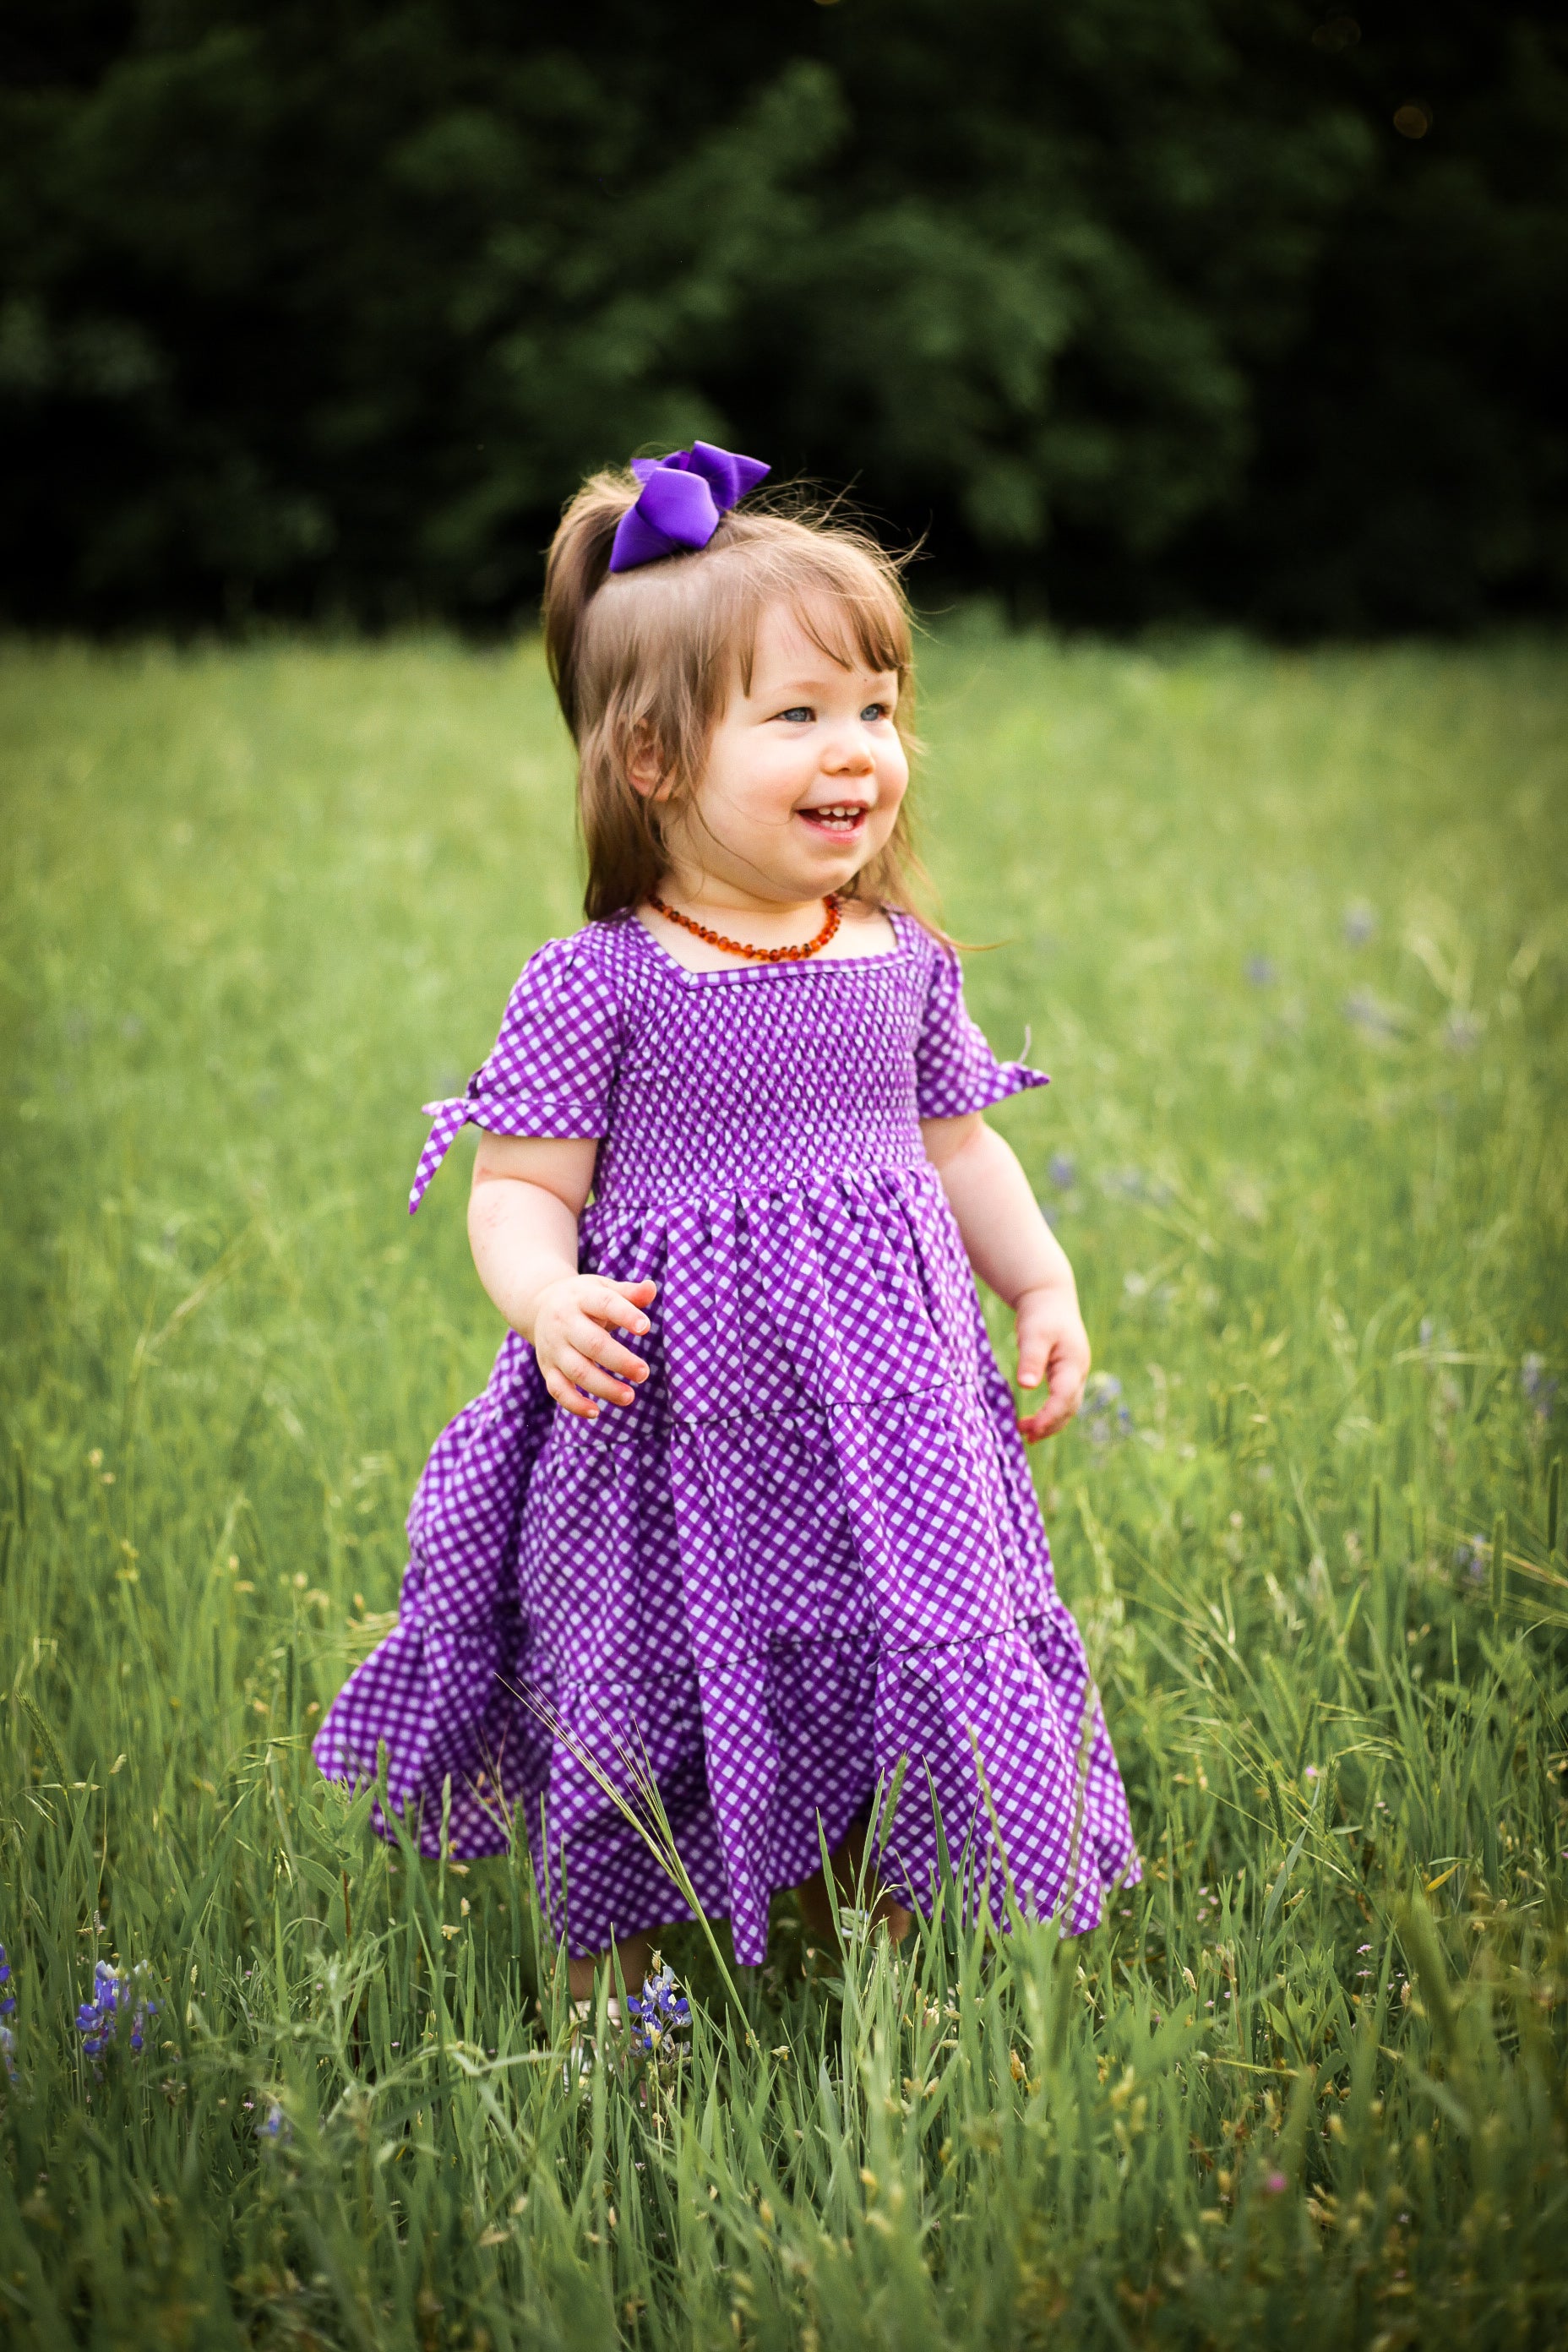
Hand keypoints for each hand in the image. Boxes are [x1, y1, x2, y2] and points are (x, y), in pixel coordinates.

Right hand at [531, 1276, 656, 1418]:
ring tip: (630, 1396)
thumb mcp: (603, 1288)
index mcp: (582, 1298)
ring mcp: (554, 1348)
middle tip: (644, 1373)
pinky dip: (574, 1404)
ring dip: (603, 1386)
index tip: (645, 1327)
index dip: (625, 1315)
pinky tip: (597, 1412)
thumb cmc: (584, 1298)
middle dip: (619, 1360)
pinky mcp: (548, 1368)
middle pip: (592, 1343)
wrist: (539, 1304)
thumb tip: (651, 1288)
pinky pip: (557, 1390)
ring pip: (577, 1371)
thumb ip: (629, 1292)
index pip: (605, 1304)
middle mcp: (564, 1323)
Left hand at [1014, 1283, 1090, 1442]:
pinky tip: (1034, 1421)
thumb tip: (1026, 1386)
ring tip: (1028, 1435)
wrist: (1049, 1298)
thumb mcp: (1033, 1334)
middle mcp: (1078, 1372)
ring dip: (1051, 1423)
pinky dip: (1051, 1414)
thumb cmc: (1041, 1314)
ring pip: (1068, 1407)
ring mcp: (1074, 1374)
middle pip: (1069, 1408)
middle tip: (1026, 1436)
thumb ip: (1031, 1359)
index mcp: (1073, 1363)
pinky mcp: (1066, 1374)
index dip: (1049, 1416)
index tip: (1030, 1429)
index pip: (1064, 1397)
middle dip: (1050, 1425)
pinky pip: (1062, 1401)